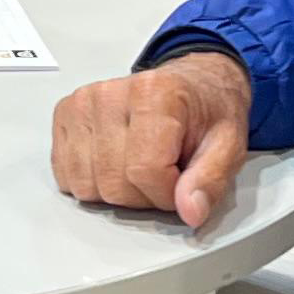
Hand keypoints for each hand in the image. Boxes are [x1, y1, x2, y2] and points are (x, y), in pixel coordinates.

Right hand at [50, 50, 253, 229]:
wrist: (192, 83)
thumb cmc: (206, 111)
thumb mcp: (228, 145)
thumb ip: (210, 180)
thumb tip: (190, 211)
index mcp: (156, 94)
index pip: (145, 171)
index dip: (166, 194)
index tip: (181, 184)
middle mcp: (111, 94)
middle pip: (113, 184)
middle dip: (142, 195)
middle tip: (163, 175)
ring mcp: (83, 103)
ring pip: (85, 185)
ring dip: (115, 191)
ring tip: (139, 167)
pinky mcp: (66, 114)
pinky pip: (65, 174)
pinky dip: (90, 181)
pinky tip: (114, 163)